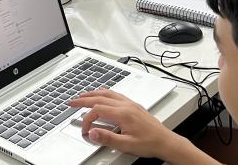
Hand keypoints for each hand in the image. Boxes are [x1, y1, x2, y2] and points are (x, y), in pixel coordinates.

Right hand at [69, 90, 186, 159]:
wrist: (165, 141)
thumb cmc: (149, 143)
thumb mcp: (126, 145)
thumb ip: (107, 138)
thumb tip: (92, 132)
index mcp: (123, 113)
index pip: (98, 110)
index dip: (87, 119)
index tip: (85, 129)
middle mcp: (126, 105)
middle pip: (100, 97)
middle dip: (84, 99)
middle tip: (71, 101)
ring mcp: (130, 104)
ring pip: (108, 93)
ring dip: (93, 93)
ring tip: (83, 96)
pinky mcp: (134, 105)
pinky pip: (116, 94)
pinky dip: (104, 93)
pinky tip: (102, 96)